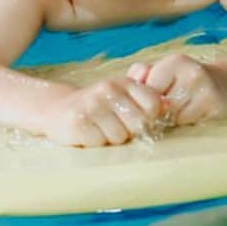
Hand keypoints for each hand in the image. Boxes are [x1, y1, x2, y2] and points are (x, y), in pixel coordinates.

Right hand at [46, 77, 165, 146]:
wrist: (57, 109)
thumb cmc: (98, 106)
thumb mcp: (121, 95)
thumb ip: (146, 99)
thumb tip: (169, 106)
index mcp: (123, 82)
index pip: (153, 105)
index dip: (148, 118)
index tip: (135, 120)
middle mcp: (108, 89)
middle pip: (139, 124)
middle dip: (129, 132)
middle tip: (114, 125)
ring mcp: (92, 105)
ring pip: (120, 137)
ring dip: (111, 139)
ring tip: (99, 128)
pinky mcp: (78, 122)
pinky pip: (100, 143)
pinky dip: (96, 142)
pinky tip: (88, 132)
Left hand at [126, 53, 226, 125]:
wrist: (223, 81)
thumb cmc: (183, 79)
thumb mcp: (162, 71)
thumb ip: (141, 75)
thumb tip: (131, 82)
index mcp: (175, 62)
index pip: (149, 92)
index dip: (147, 102)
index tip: (152, 102)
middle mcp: (192, 72)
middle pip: (162, 107)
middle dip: (160, 113)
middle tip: (168, 108)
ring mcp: (207, 89)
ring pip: (176, 118)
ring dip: (174, 119)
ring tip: (182, 109)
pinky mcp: (217, 105)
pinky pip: (192, 123)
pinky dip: (189, 122)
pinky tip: (194, 113)